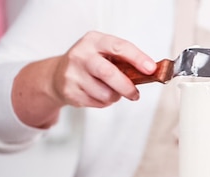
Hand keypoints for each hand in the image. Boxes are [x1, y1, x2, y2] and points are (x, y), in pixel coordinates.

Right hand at [12, 31, 155, 127]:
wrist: (57, 75)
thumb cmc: (90, 63)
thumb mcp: (105, 53)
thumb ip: (125, 61)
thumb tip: (152, 72)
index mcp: (94, 40)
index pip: (119, 47)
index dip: (137, 58)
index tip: (151, 68)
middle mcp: (80, 54)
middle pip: (108, 73)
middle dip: (126, 86)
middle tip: (135, 94)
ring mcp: (72, 73)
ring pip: (105, 93)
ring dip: (115, 96)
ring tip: (112, 91)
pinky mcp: (70, 91)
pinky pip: (97, 102)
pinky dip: (104, 102)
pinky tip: (98, 94)